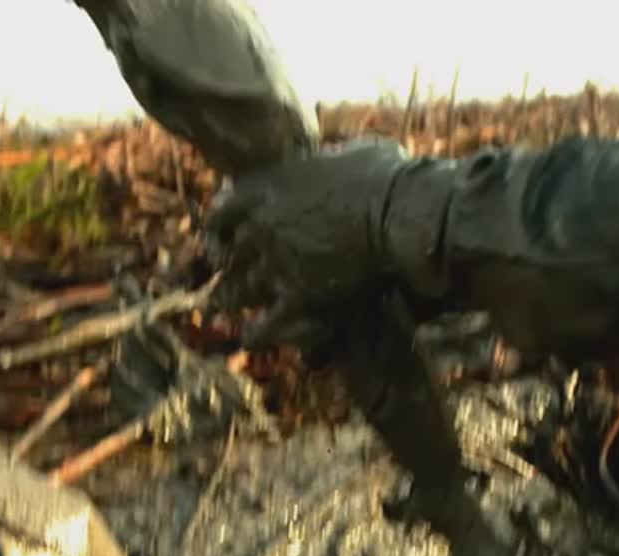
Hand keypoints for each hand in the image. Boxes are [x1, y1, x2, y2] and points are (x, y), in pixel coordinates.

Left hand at [205, 137, 410, 350]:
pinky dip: (255, 334)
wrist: (400, 210)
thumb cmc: (385, 176)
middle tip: (228, 282)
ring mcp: (275, 264)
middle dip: (226, 272)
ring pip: (234, 294)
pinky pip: (261, 328)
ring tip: (231, 314)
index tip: (225, 244)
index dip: (219, 233)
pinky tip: (254, 337)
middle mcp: (259, 226)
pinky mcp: (298, 297)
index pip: (218, 214)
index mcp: (264, 188)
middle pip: (224, 258)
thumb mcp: (346, 155)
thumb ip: (328, 164)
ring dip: (232, 304)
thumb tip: (346, 161)